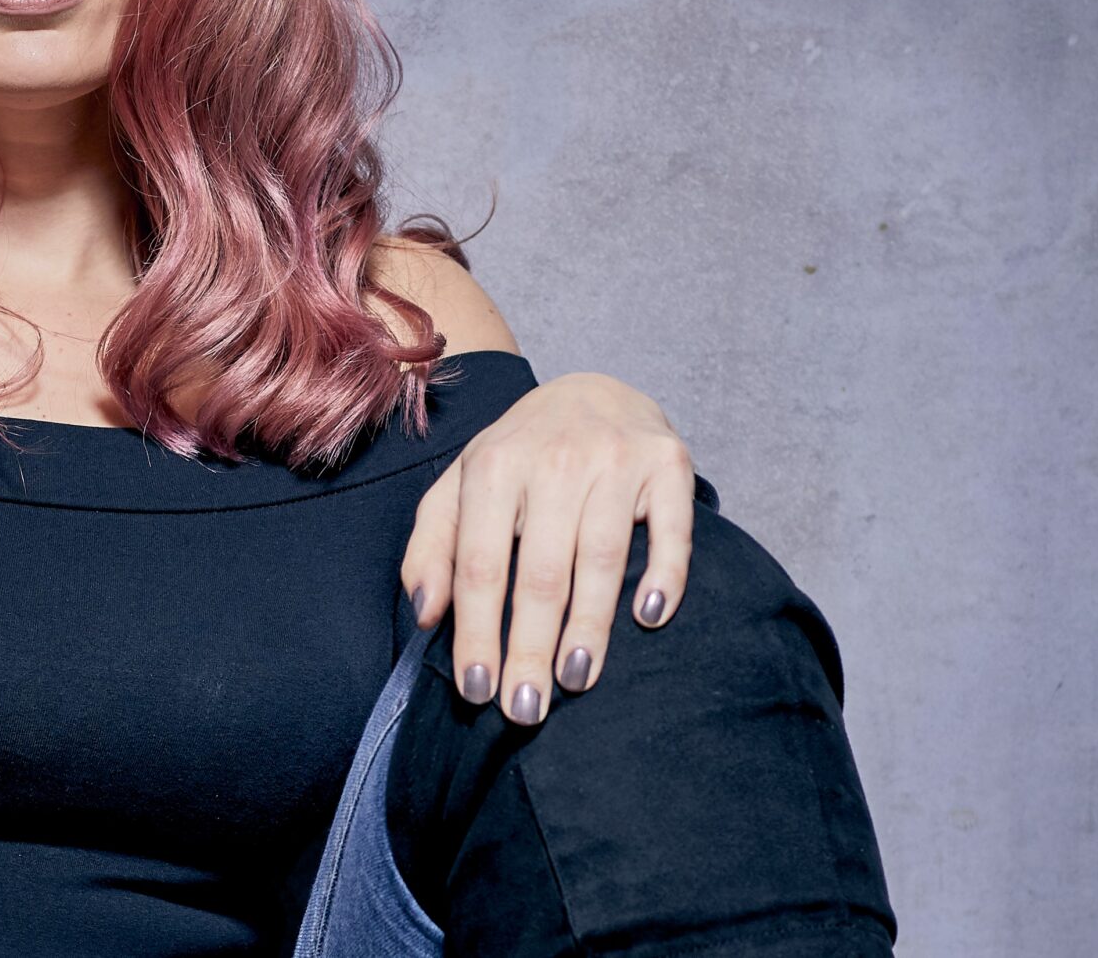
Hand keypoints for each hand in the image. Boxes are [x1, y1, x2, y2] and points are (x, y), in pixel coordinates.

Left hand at [399, 370, 696, 725]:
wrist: (594, 388)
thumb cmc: (521, 457)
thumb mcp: (462, 487)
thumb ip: (433, 547)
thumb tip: (425, 614)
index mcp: (495, 466)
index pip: (481, 564)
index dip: (477, 631)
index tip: (477, 690)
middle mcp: (555, 459)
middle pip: (542, 571)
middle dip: (530, 646)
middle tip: (525, 709)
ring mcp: (615, 458)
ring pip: (603, 557)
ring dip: (589, 625)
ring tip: (576, 679)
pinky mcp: (667, 463)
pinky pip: (672, 528)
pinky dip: (664, 574)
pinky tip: (650, 617)